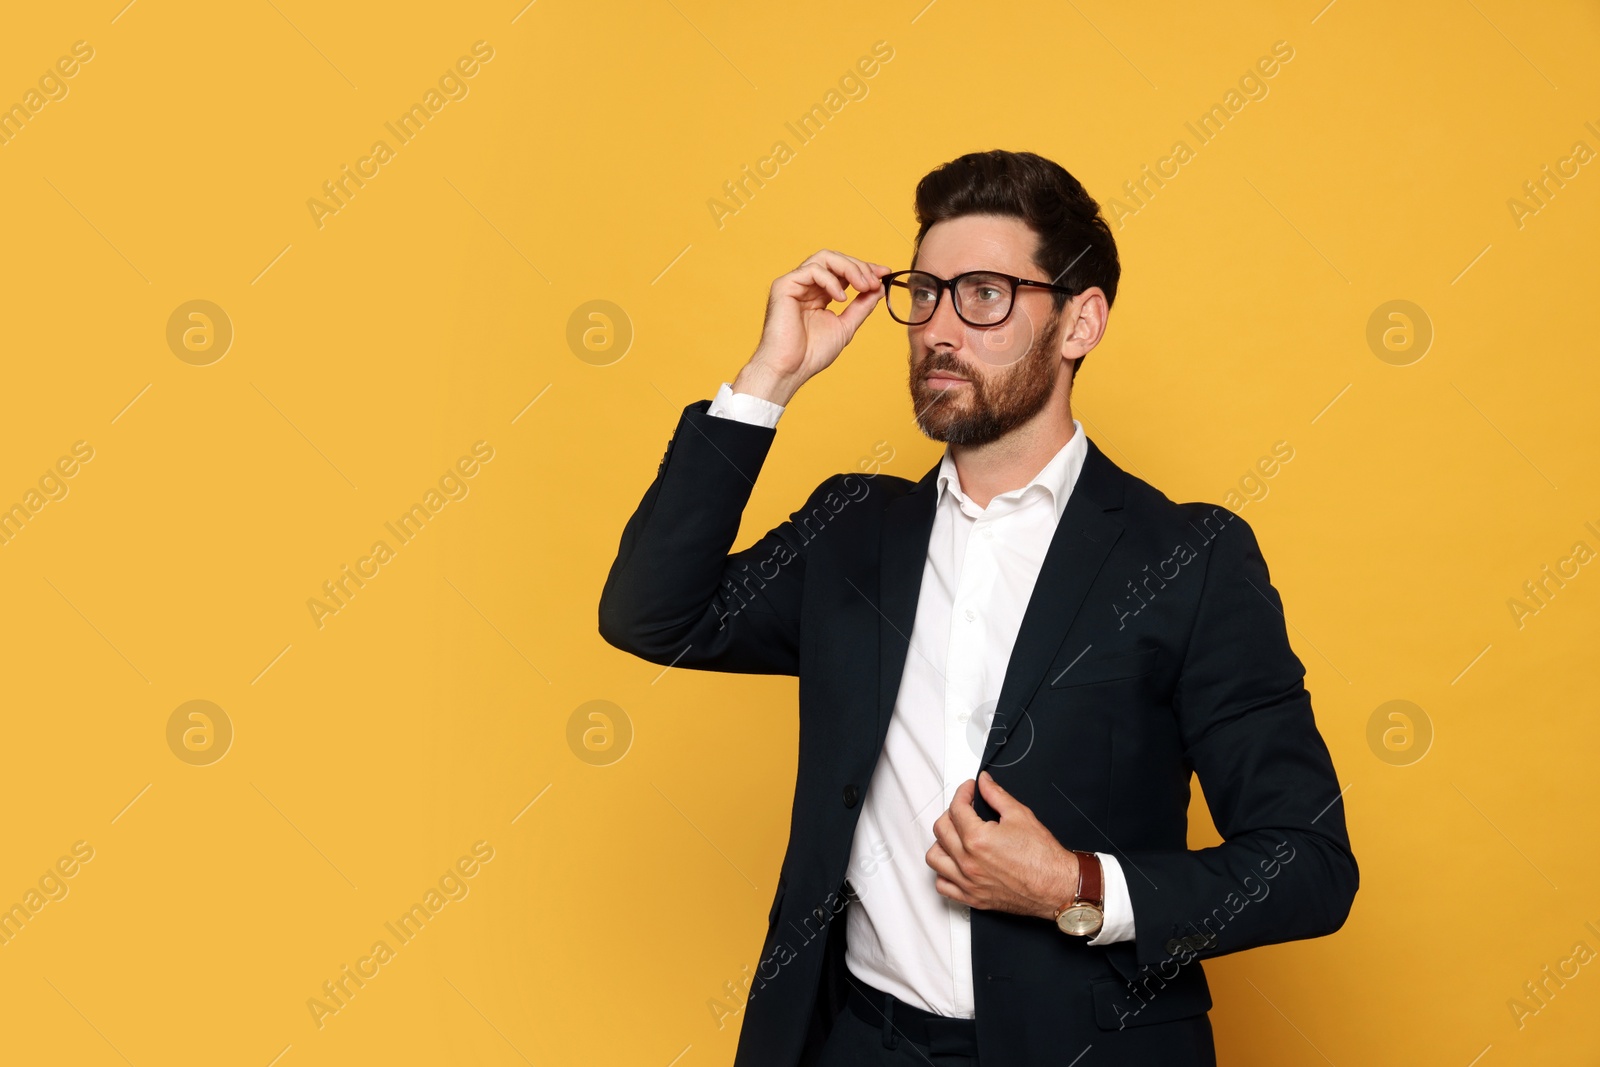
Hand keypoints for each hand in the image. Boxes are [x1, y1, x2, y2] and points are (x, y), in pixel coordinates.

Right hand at [733, 250, 893, 404]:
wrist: (790, 369)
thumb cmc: (811, 353)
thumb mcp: (846, 326)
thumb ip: (861, 306)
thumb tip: (879, 288)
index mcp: (819, 294)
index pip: (843, 271)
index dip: (864, 268)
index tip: (884, 273)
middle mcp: (807, 285)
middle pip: (835, 259)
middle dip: (859, 267)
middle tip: (874, 282)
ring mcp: (795, 283)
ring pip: (825, 258)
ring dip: (849, 268)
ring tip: (863, 286)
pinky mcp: (784, 285)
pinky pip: (812, 270)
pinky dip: (831, 281)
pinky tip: (841, 298)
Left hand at [926, 771, 1077, 920]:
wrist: (1057, 886)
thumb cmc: (1043, 857)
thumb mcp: (1020, 815)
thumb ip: (996, 795)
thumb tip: (984, 783)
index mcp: (977, 839)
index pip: (956, 808)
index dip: (963, 793)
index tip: (970, 790)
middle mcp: (968, 862)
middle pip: (941, 829)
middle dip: (951, 812)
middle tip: (965, 808)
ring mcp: (968, 882)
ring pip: (935, 858)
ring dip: (942, 842)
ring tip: (956, 835)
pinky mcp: (973, 898)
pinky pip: (943, 885)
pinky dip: (944, 872)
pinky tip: (955, 863)